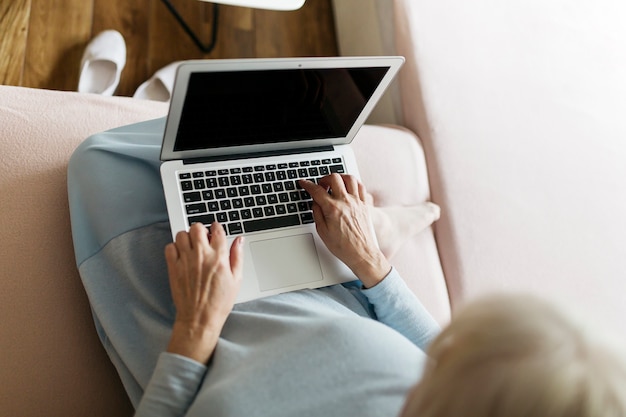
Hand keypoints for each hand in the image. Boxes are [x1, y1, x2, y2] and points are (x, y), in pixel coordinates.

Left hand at [164, 222, 243, 363]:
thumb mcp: (236, 279)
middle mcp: (201, 256)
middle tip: (203, 238)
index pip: (217, 230)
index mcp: (219, 257)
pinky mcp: (173, 268)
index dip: (217, 227)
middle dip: (201, 230)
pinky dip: (174, 247)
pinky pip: (169, 247)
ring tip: (192, 246)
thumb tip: (239, 240)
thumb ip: (237, 256)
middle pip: (197, 227)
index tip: (216, 230)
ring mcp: (186, 261)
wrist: (200, 318)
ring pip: (182, 234)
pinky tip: (181, 255)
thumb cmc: (219, 302)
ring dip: (187, 237)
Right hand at [300, 174, 390, 287]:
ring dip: (340, 178)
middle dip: (324, 179)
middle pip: (334, 178)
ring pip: (349, 178)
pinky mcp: (365, 205)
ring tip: (335, 184)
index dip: (307, 184)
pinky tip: (348, 188)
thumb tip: (315, 202)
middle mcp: (345, 202)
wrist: (361, 253)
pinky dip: (353, 183)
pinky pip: (360, 186)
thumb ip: (317, 213)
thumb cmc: (343, 246)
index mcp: (333, 209)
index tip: (303, 183)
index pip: (316, 190)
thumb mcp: (322, 231)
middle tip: (321, 185)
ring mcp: (357, 202)